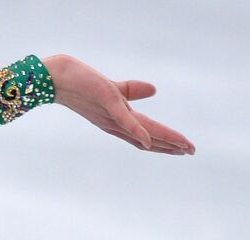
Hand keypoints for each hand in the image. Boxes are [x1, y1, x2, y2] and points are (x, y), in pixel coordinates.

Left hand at [41, 53, 194, 154]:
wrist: (58, 78)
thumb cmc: (82, 83)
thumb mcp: (112, 89)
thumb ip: (133, 91)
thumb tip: (154, 90)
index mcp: (118, 122)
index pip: (146, 136)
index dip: (165, 143)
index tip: (184, 148)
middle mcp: (115, 124)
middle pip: (147, 139)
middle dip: (170, 146)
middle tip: (191, 152)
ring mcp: (111, 115)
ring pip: (141, 133)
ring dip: (162, 141)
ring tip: (182, 147)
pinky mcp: (106, 101)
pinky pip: (123, 120)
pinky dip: (136, 131)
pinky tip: (147, 140)